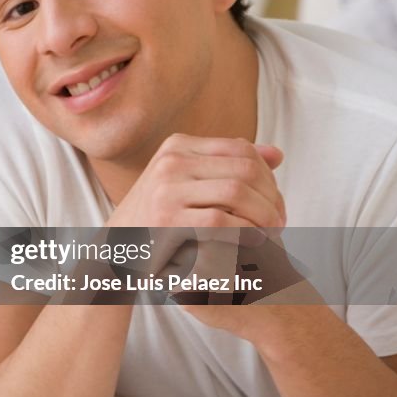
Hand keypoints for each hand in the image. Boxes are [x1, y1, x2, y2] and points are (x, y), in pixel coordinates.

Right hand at [107, 133, 285, 230]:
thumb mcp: (188, 183)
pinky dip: (245, 233)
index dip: (268, 176)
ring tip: (271, 234)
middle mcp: (170, 160)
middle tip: (279, 222)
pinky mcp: (166, 219)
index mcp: (177, 146)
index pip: (241, 149)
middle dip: (271, 198)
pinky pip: (221, 221)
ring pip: (237, 193)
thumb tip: (277, 154)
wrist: (117, 250)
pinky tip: (255, 243)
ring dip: (263, 215)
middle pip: (245, 169)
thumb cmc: (158, 218)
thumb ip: (229, 168)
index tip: (275, 203)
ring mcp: (165, 188)